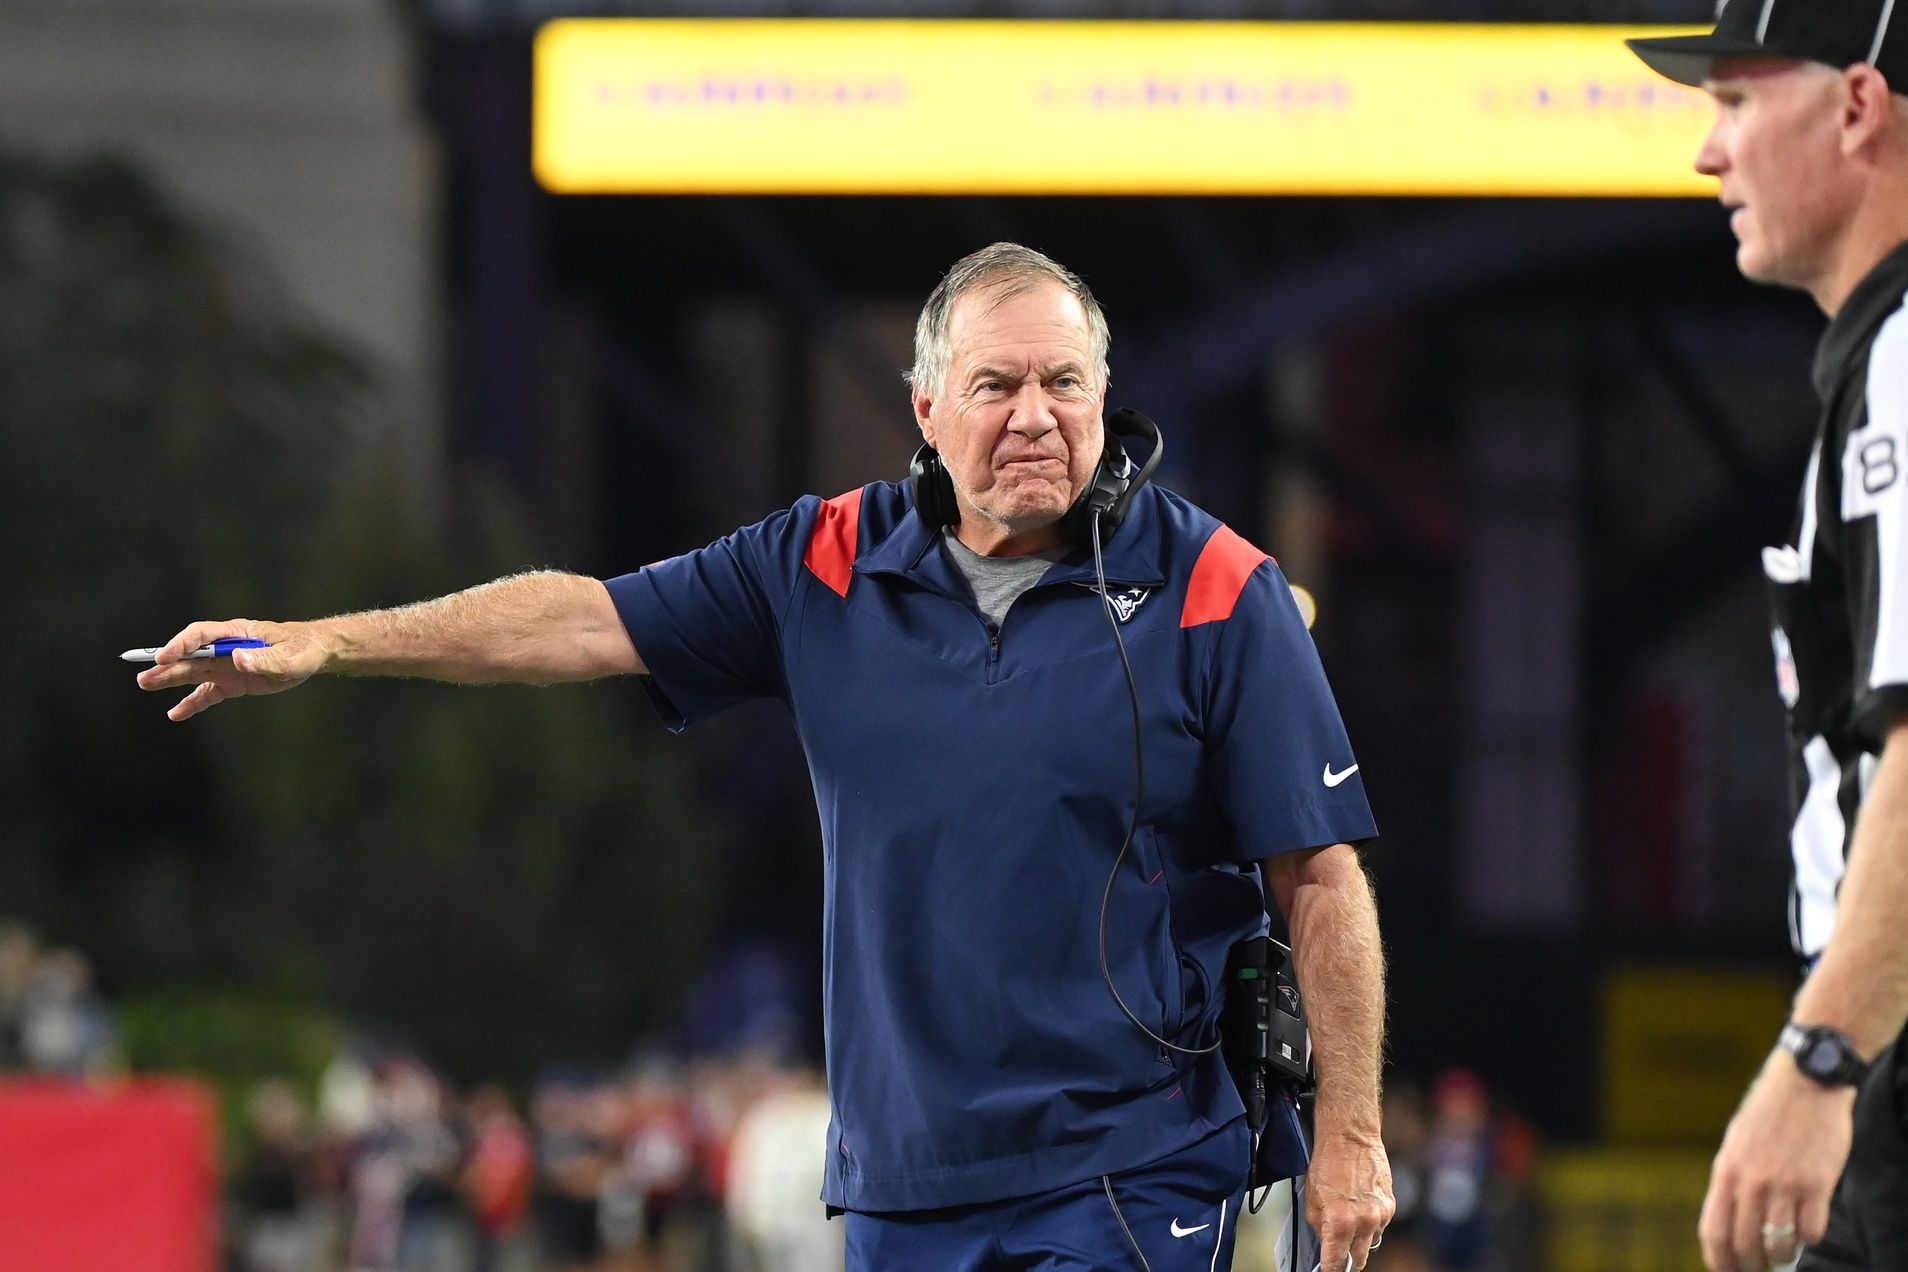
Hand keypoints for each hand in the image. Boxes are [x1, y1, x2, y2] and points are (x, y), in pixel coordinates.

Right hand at [135, 619, 328, 720]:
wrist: (313, 655)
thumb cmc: (302, 649)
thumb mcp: (289, 657)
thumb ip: (264, 659)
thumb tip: (236, 657)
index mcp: (237, 633)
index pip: (202, 635)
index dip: (181, 644)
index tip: (165, 656)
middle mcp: (225, 648)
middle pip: (190, 655)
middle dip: (168, 664)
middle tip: (145, 676)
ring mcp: (226, 666)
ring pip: (193, 673)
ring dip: (170, 680)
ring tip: (147, 685)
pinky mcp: (231, 682)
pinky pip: (207, 693)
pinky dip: (192, 703)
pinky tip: (175, 714)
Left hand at [1306, 1126, 1393, 1270]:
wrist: (1350, 1137)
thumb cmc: (1328, 1162)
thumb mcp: (1312, 1199)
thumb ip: (1319, 1228)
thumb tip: (1325, 1245)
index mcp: (1339, 1222)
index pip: (1336, 1262)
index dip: (1330, 1271)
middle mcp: (1363, 1222)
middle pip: (1357, 1260)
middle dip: (1346, 1262)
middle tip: (1338, 1260)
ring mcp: (1380, 1215)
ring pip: (1370, 1244)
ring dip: (1359, 1243)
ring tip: (1349, 1228)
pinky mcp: (1390, 1206)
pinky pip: (1380, 1228)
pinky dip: (1370, 1226)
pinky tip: (1361, 1212)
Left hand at [1699, 1053, 1855, 1271]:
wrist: (1805, 1083)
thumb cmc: (1769, 1112)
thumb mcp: (1736, 1143)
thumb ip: (1733, 1180)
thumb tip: (1729, 1220)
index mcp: (1726, 1171)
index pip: (1714, 1231)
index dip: (1720, 1261)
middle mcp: (1751, 1182)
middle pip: (1746, 1245)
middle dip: (1752, 1266)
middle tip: (1760, 1269)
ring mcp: (1784, 1184)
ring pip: (1780, 1243)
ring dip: (1783, 1254)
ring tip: (1786, 1249)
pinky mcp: (1817, 1184)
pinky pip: (1812, 1230)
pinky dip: (1810, 1236)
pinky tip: (1808, 1227)